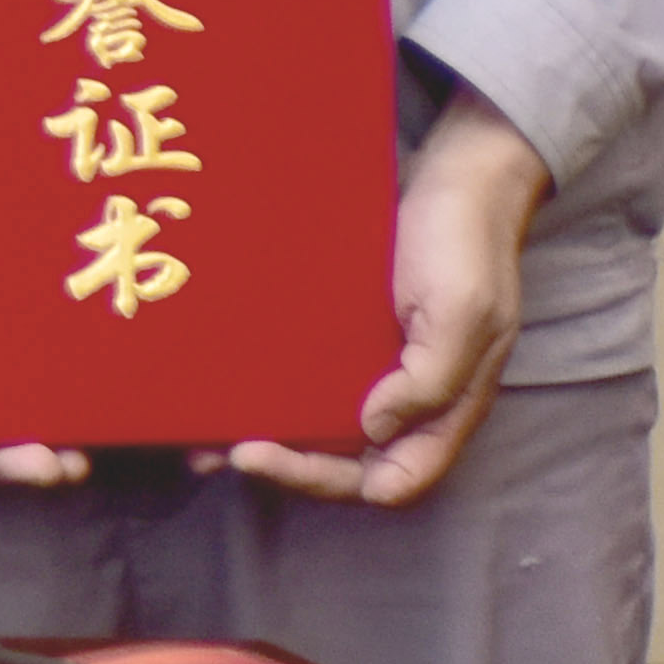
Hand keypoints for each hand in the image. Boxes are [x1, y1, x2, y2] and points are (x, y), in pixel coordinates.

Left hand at [229, 106, 543, 507]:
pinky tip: (215, 379)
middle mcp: (406, 402)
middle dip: (282, 465)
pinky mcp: (343, 337)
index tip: (263, 455)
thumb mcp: (464, 313)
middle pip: (344, 463)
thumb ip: (432, 379)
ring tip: (196, 433)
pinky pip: (301, 372)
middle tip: (217, 450)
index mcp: (445, 411)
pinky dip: (263, 385)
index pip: (391, 480)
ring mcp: (372, 370)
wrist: (455, 182)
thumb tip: (375, 428)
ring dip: (262, 433)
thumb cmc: (467, 247)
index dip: (327, 480)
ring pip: (316, 424)